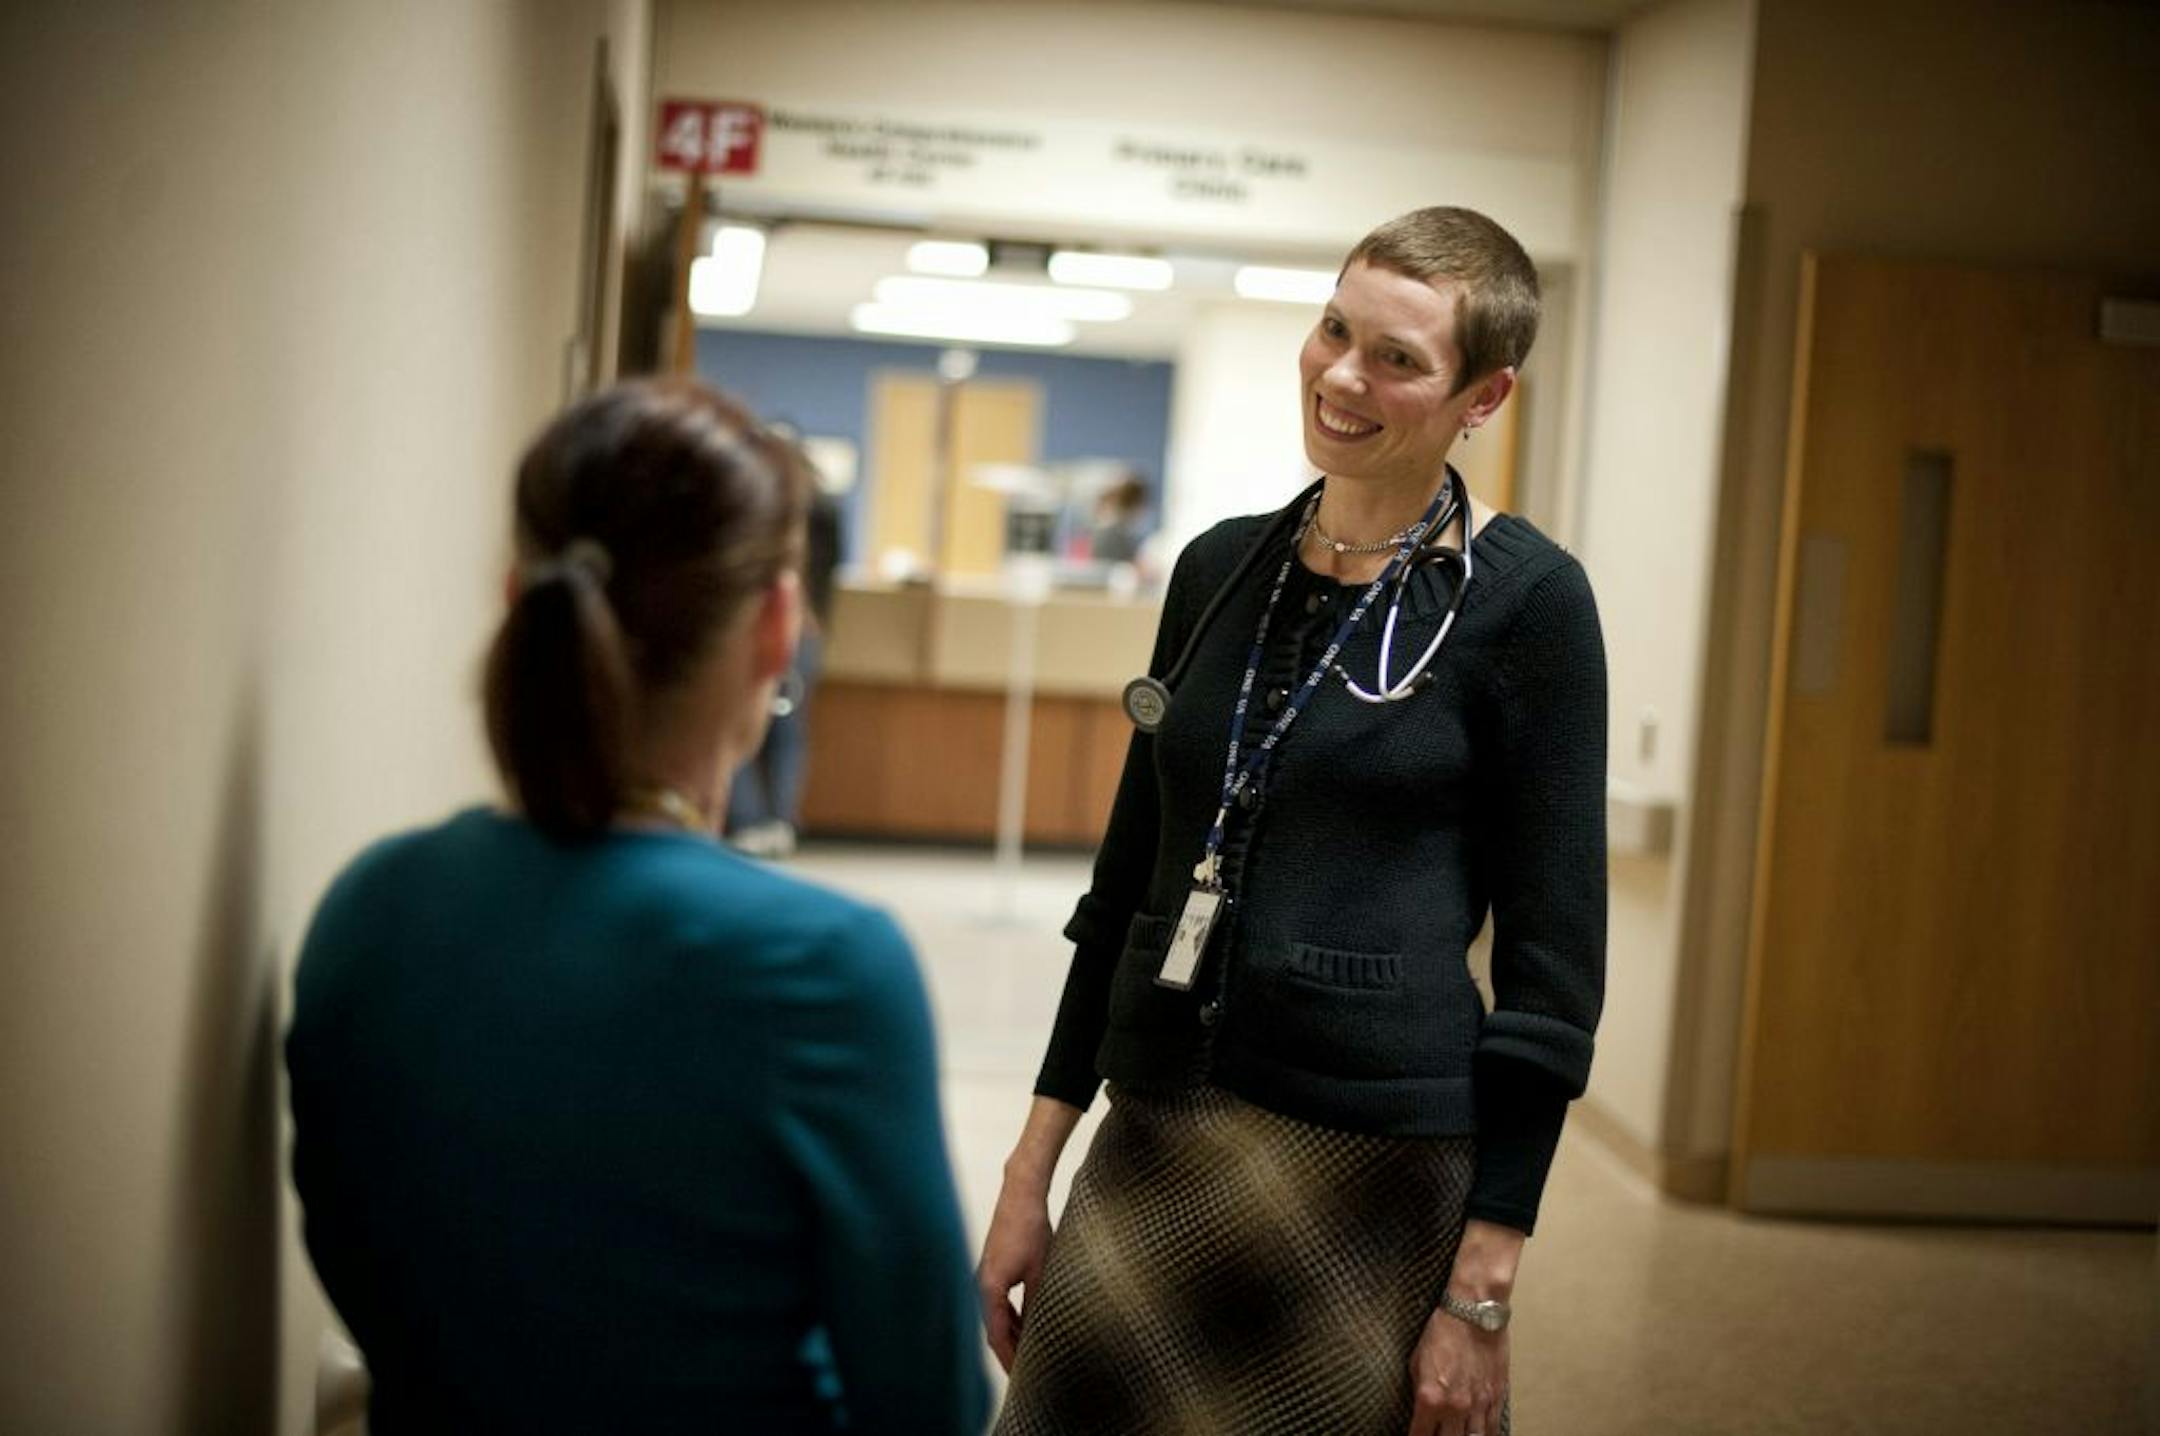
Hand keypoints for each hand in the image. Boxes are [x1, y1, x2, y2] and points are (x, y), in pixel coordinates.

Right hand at [976, 1171, 1052, 1372]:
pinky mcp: (992, 1270)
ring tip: (1029, 1354)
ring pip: (996, 1317)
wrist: (1020, 1195)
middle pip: (993, 1329)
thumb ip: (1037, 1303)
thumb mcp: (1041, 1271)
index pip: (996, 1335)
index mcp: (989, 1288)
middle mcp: (981, 1285)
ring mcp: (985, 1277)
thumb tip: (1041, 1331)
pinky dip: (1011, 1318)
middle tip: (1026, 1373)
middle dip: (1009, 1351)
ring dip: (1011, 1335)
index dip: (1008, 1359)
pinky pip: (999, 1303)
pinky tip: (1027, 1327)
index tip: (1020, 1378)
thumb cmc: (1030, 1229)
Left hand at [1406, 1303, 1507, 1435]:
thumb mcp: (1417, 1361)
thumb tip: (1421, 1408)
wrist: (1473, 1314)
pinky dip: (1486, 1435)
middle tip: (1436, 1435)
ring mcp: (1478, 1405)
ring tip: (1458, 1435)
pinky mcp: (1496, 1398)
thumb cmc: (1442, 1332)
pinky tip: (1480, 1435)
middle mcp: (1455, 1407)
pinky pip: (1493, 1428)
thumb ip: (1419, 1390)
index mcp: (1430, 1398)